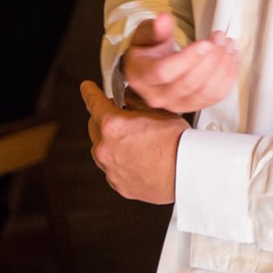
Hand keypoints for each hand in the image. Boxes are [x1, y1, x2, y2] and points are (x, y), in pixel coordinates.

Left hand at [81, 80, 188, 202]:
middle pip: (94, 125)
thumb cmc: (176, 142)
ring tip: (135, 140)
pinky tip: (138, 157)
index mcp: (112, 125)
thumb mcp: (157, 109)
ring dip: (110, 141)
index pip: (93, 102)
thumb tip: (127, 96)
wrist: (185, 172)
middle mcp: (106, 148)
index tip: (87, 88)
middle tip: (125, 116)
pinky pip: (111, 167)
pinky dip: (119, 160)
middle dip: (105, 118)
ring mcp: (110, 169)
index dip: (90, 91)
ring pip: (101, 148)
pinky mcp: (118, 184)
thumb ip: (135, 100)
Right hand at [122, 13, 239, 112]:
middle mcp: (158, 96)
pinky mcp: (193, 106)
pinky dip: (228, 78)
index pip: (164, 72)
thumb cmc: (148, 52)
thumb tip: (163, 20)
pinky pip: (215, 97)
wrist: (150, 70)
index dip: (187, 58)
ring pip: (205, 91)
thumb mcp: (146, 35)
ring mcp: (176, 104)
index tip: (205, 43)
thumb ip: (155, 28)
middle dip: (211, 58)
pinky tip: (232, 60)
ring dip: (223, 67)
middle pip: (189, 82)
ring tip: (228, 46)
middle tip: (220, 38)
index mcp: (142, 76)